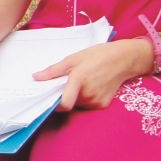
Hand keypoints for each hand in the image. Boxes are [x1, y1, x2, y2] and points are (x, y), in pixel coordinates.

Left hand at [34, 38, 152, 109]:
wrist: (124, 59)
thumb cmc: (98, 56)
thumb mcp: (73, 59)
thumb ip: (53, 70)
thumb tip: (35, 77)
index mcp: (79, 80)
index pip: (64, 104)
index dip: (53, 104)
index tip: (48, 98)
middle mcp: (88, 94)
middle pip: (68, 103)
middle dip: (63, 96)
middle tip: (67, 83)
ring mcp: (97, 101)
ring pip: (77, 105)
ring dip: (75, 97)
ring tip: (82, 82)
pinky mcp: (103, 105)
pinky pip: (87, 105)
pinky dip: (85, 98)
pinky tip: (91, 86)